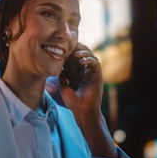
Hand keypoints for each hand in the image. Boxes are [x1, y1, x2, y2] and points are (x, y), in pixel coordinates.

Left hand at [59, 43, 116, 157]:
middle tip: (69, 46)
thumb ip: (62, 76)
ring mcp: (92, 73)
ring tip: (75, 53)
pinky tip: (81, 61)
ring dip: (83, 52)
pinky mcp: (98, 76)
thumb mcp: (63, 87)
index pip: (74, 58)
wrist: (82, 112)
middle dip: (77, 49)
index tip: (61, 48)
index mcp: (77, 73)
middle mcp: (85, 71)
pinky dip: (89, 59)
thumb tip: (58, 67)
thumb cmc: (73, 102)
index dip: (69, 52)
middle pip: (83, 54)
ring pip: (90, 56)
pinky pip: (96, 63)